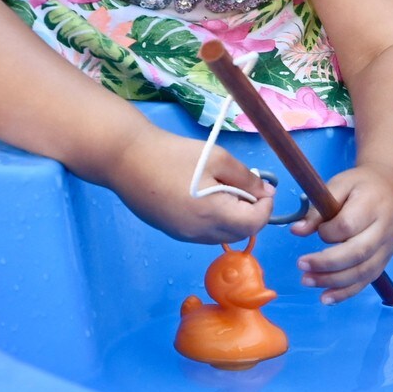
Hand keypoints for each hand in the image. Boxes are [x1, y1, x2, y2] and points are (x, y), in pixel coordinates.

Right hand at [106, 126, 273, 243]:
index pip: (255, 224)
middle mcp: (199, 233)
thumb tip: (266, 192)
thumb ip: (246, 178)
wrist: (126, 159)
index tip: (263, 189)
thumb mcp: (218, 159)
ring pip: (222, 235)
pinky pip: (204, 233)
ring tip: (224, 190)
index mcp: (213, 215)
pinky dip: (214, 220)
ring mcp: (183, 235)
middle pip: (241, 233)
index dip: (266, 207)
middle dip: (251, 214)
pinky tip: (205, 197)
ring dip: (233, 218)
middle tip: (245, 188)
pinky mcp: (172, 232)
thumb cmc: (173, 155)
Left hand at [292, 162, 392, 302]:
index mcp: (373, 204)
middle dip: (327, 264)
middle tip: (302, 266)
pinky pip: (367, 280)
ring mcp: (388, 247)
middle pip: (358, 252)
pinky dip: (347, 292)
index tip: (318, 230)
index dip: (328, 233)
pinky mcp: (386, 260)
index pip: (349, 225)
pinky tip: (327, 298)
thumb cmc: (362, 186)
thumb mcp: (339, 185)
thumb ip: (318, 209)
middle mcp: (385, 228)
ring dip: (334, 282)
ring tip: (308, 281)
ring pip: (363, 271)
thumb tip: (296, 231)